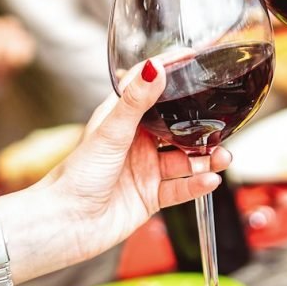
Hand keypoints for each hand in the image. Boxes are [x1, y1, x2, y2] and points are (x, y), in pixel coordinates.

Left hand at [0, 61, 230, 285]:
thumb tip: (156, 67)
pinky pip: (181, 187)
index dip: (173, 73)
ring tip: (222, 157)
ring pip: (185, 158)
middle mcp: (138, 142)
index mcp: (124, 119)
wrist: (64, 226)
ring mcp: (146, 169)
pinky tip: (210, 181)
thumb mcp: (110, 132)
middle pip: (177, 127)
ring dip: (205, 158)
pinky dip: (197, 184)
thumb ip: (136, 101)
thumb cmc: (76, 176)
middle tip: (222, 123)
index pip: (152, 87)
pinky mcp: (151, 196)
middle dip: (201, 126)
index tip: (195, 58)